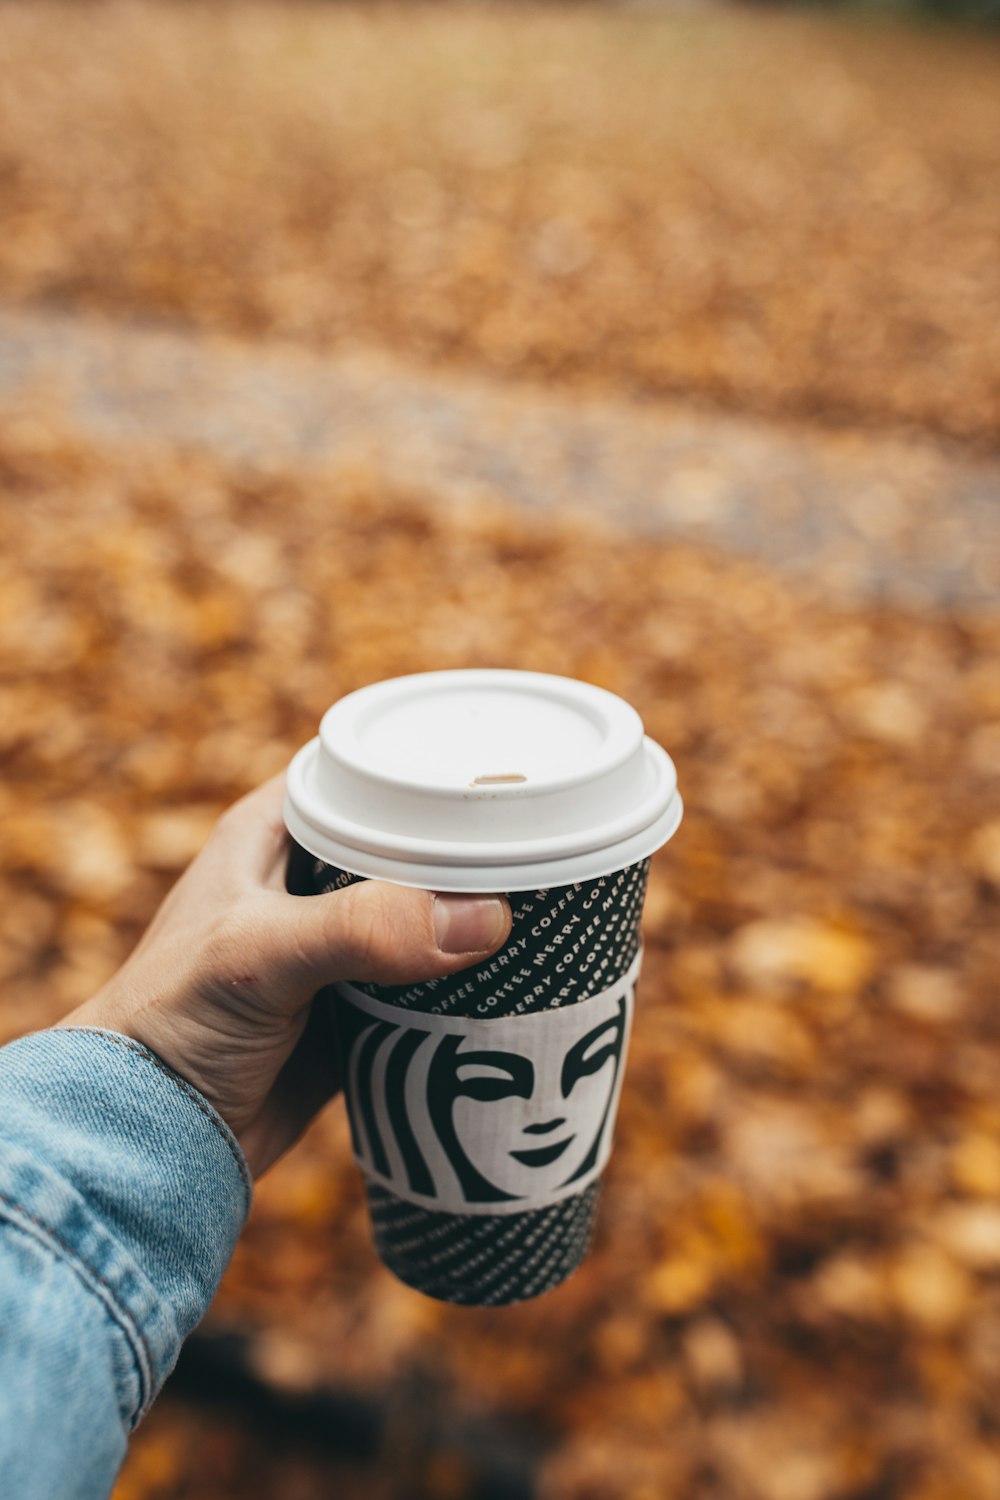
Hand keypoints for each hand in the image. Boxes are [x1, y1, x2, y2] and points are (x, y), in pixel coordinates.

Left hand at [58, 776, 511, 1176]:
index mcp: (275, 832)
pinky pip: (426, 990)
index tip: (512, 781)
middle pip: (413, 849)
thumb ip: (361, 928)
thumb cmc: (172, 1024)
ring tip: (556, 922)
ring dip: (476, 929)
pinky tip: (519, 991)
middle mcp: (307, 882)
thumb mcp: (260, 955)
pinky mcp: (353, 1014)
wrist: (143, 1141)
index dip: (435, 771)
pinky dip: (465, 992)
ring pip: (426, 920)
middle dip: (475, 857)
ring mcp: (334, 951)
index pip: (368, 775)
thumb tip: (485, 919)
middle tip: (553, 859)